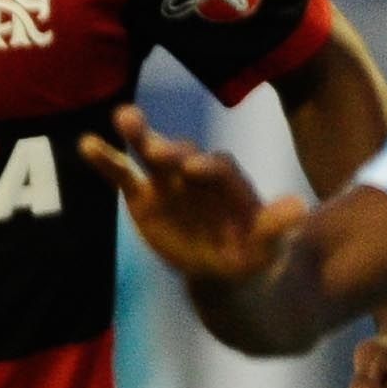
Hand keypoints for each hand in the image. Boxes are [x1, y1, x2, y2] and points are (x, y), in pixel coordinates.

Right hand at [80, 106, 306, 286]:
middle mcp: (196, 173)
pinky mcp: (141, 195)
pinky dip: (105, 160)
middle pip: (183, 153)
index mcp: (228, 181)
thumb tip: (299, 208)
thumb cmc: (249, 254)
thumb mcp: (267, 245)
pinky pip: (121, 174)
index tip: (195, 169)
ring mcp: (166, 181)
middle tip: (158, 148)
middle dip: (172, 150)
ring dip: (138, 136)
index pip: (218, 168)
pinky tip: (86, 144)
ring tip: (124, 117)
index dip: (207, 167)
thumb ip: (277, 226)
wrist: (223, 270)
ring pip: (150, 153)